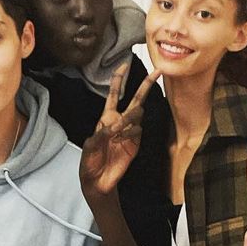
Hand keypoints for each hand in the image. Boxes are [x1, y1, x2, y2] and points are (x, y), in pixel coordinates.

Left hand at [79, 64, 156, 200]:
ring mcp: (130, 132)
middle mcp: (120, 121)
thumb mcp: (90, 146)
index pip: (115, 93)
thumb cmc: (90, 162)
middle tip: (157, 71)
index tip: (124, 64)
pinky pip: (138, 130)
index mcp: (106, 118)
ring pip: (137, 114)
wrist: (98, 181)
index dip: (119, 78)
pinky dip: (129, 133)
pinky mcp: (136, 143)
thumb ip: (101, 133)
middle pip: (136, 98)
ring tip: (116, 132)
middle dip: (146, 84)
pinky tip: (121, 141)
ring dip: (128, 119)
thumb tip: (115, 125)